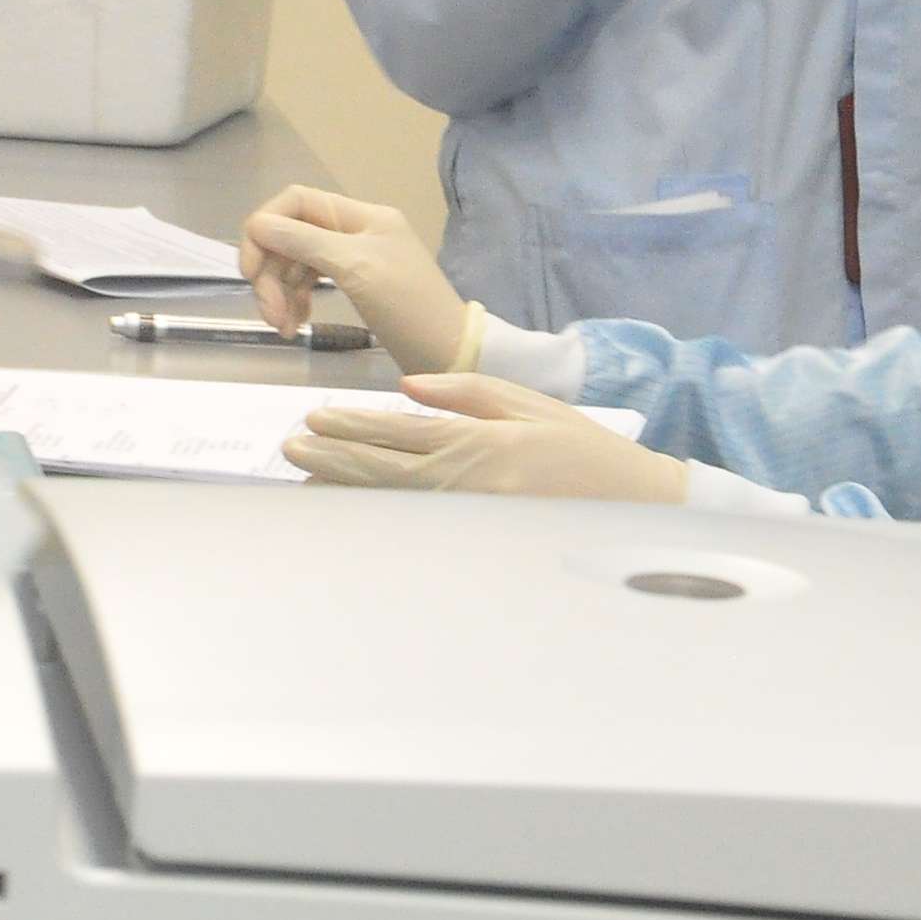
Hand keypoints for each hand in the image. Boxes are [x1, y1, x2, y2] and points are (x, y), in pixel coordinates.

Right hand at [240, 187, 477, 372]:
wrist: (450, 354)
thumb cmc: (409, 308)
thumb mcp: (356, 269)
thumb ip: (305, 242)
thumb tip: (257, 224)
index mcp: (361, 216)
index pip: (297, 201)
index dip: (265, 228)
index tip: (250, 270)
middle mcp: (355, 231)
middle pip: (291, 235)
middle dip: (270, 272)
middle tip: (268, 313)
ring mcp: (354, 259)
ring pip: (296, 262)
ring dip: (279, 292)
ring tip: (282, 327)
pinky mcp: (353, 286)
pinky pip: (309, 283)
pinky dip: (295, 301)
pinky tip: (294, 324)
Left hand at [283, 373, 687, 501]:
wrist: (628, 504)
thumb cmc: (579, 447)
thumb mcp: (526, 403)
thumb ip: (466, 392)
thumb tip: (407, 386)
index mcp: (478, 443)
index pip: (400, 433)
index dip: (353, 427)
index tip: (313, 419)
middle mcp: (465, 482)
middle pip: (384, 471)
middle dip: (334, 459)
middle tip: (291, 447)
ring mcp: (466, 513)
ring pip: (391, 501)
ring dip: (346, 488)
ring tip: (306, 477)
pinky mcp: (472, 533)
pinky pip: (413, 522)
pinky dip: (377, 514)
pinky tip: (349, 509)